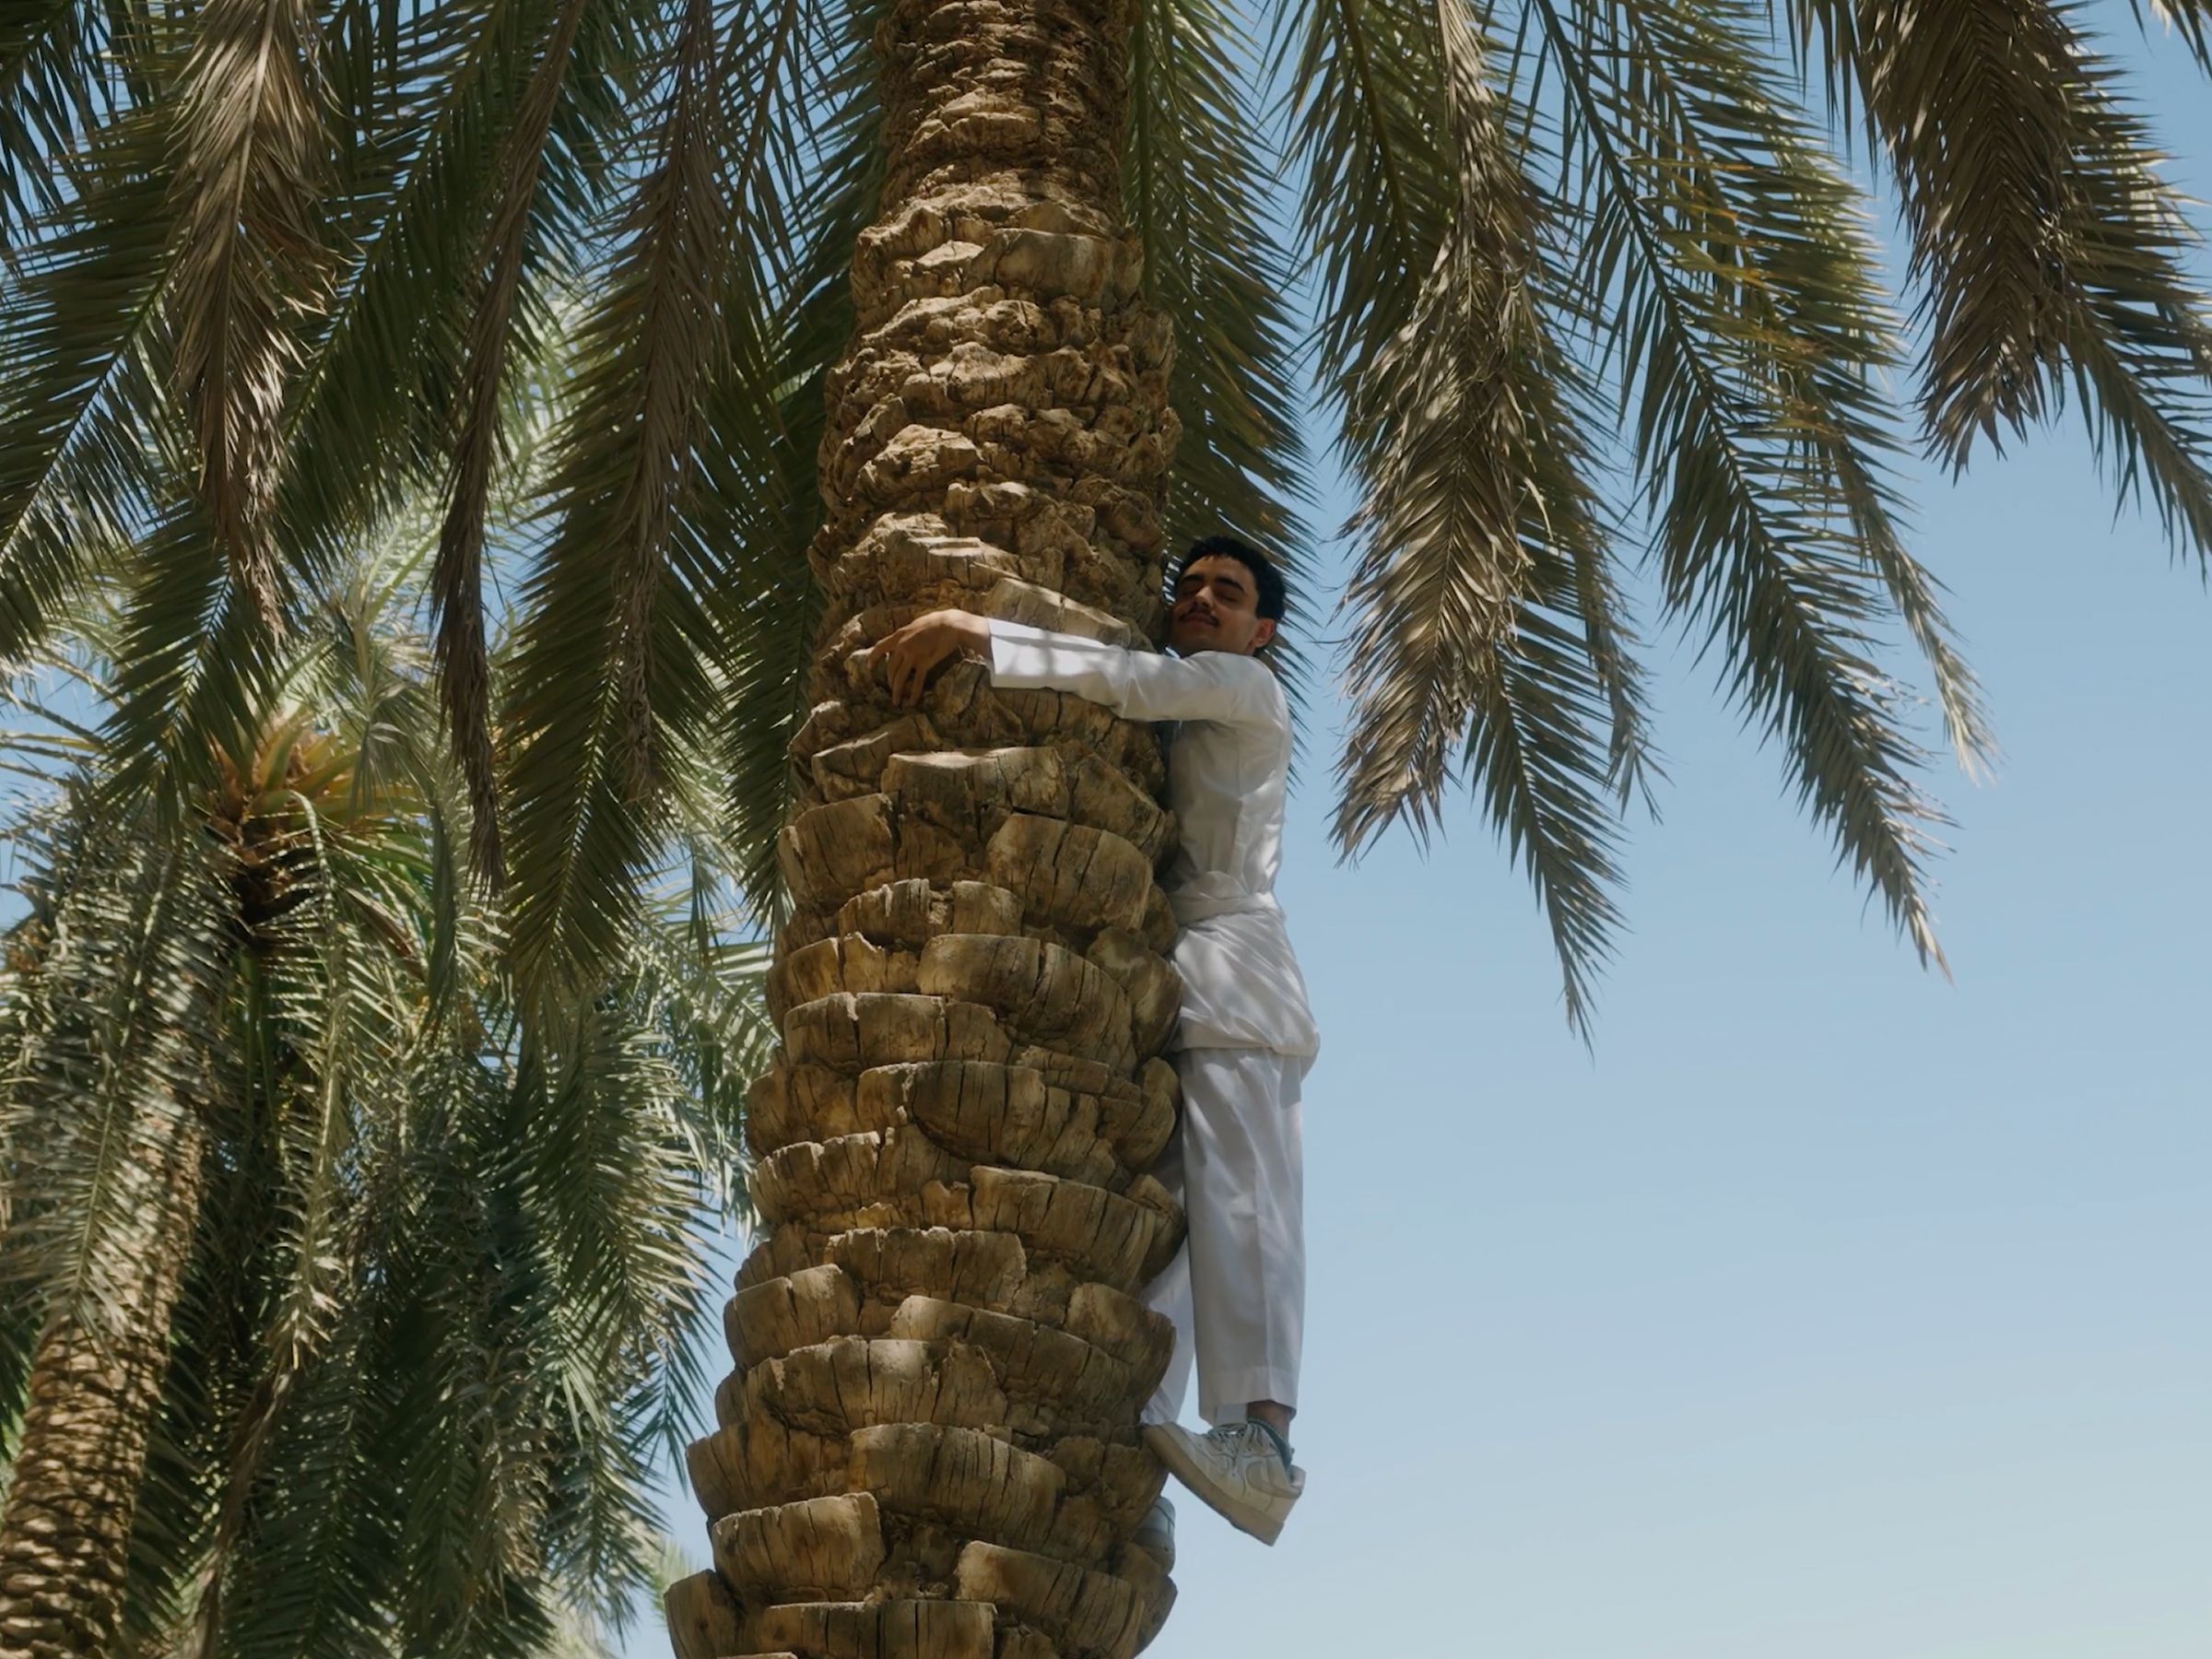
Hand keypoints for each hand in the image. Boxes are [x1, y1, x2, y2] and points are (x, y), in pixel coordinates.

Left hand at [865, 609, 990, 706]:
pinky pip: (917, 682)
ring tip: (896, 702)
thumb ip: (908, 634)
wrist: (950, 624)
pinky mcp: (924, 663)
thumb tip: (904, 640)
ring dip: (897, 691)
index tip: (869, 667)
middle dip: (890, 681)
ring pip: (900, 678)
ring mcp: (912, 655)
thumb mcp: (916, 625)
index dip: (873, 658)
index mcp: (899, 635)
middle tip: (892, 689)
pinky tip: (912, 702)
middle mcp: (902, 646)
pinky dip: (914, 694)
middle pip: (891, 668)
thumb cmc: (937, 622)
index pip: (880, 647)